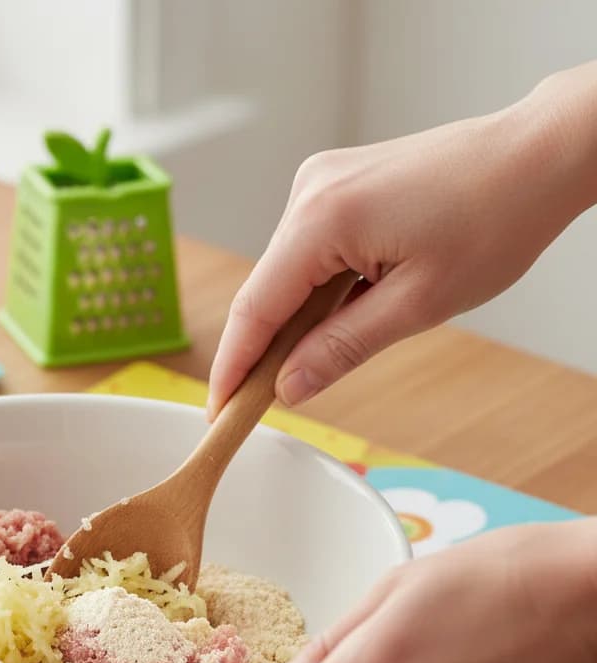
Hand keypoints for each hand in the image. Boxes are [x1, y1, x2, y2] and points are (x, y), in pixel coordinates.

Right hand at [208, 63, 596, 416]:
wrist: (538, 155)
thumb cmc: (495, 219)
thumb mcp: (417, 304)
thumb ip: (342, 348)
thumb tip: (288, 386)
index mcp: (322, 219)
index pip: (255, 308)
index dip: (233, 366)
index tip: (220, 411)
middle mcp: (308, 192)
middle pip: (264, 290)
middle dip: (262, 350)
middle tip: (261, 404)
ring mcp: (319, 183)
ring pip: (285, 273)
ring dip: (293, 320)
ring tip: (313, 361)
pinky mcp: (335, 184)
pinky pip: (306, 250)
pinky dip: (312, 290)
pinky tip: (336, 313)